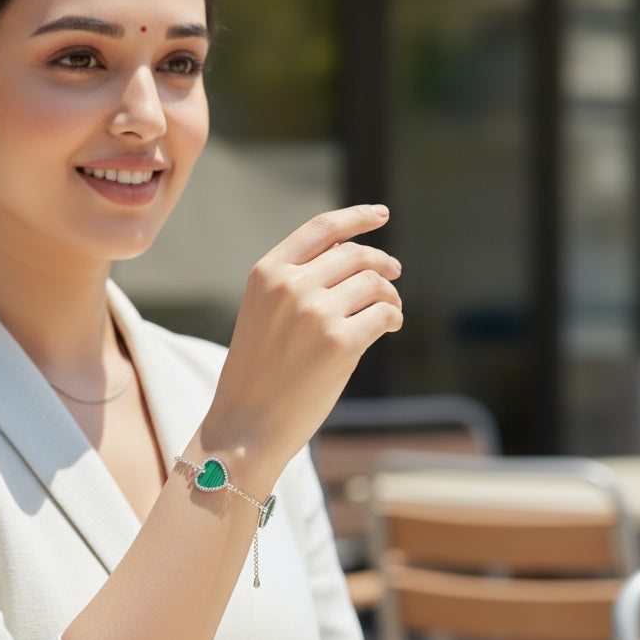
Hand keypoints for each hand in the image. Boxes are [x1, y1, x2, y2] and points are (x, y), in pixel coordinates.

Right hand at [203, 204, 401, 486]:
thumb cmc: (257, 373)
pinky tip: (388, 327)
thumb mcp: (262, 314)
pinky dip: (392, 318)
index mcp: (266, 273)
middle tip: (393, 275)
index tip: (380, 215)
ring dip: (389, 295)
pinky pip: (384, 314)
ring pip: (374, 284)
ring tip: (389, 310)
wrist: (246, 424)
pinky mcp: (341, 343)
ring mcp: (315, 313)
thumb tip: (355, 258)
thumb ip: (296, 283)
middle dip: (381, 263)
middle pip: (355, 255)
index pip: (321, 230)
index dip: (357, 218)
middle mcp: (290, 286)